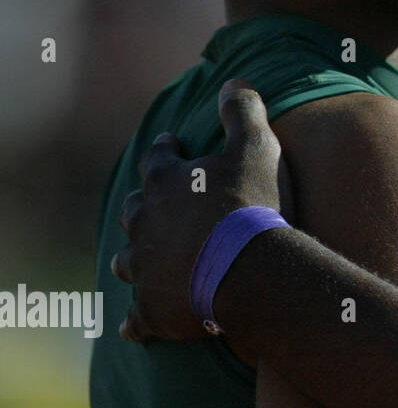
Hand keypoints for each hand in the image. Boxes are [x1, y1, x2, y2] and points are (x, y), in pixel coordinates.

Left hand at [113, 80, 282, 342]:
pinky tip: (132, 326)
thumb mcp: (257, 147)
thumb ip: (243, 111)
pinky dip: (136, 321)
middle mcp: (146, 223)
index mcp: (167, 181)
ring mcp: (146, 268)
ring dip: (137, 257)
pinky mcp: (153, 309)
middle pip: (137, 208)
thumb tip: (233, 81)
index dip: (167, 150)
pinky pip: (138, 317)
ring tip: (144, 260)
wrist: (253, 273)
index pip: (159, 157)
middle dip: (147, 205)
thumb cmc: (255, 207)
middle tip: (160, 206)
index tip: (172, 146)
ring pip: (130, 260)